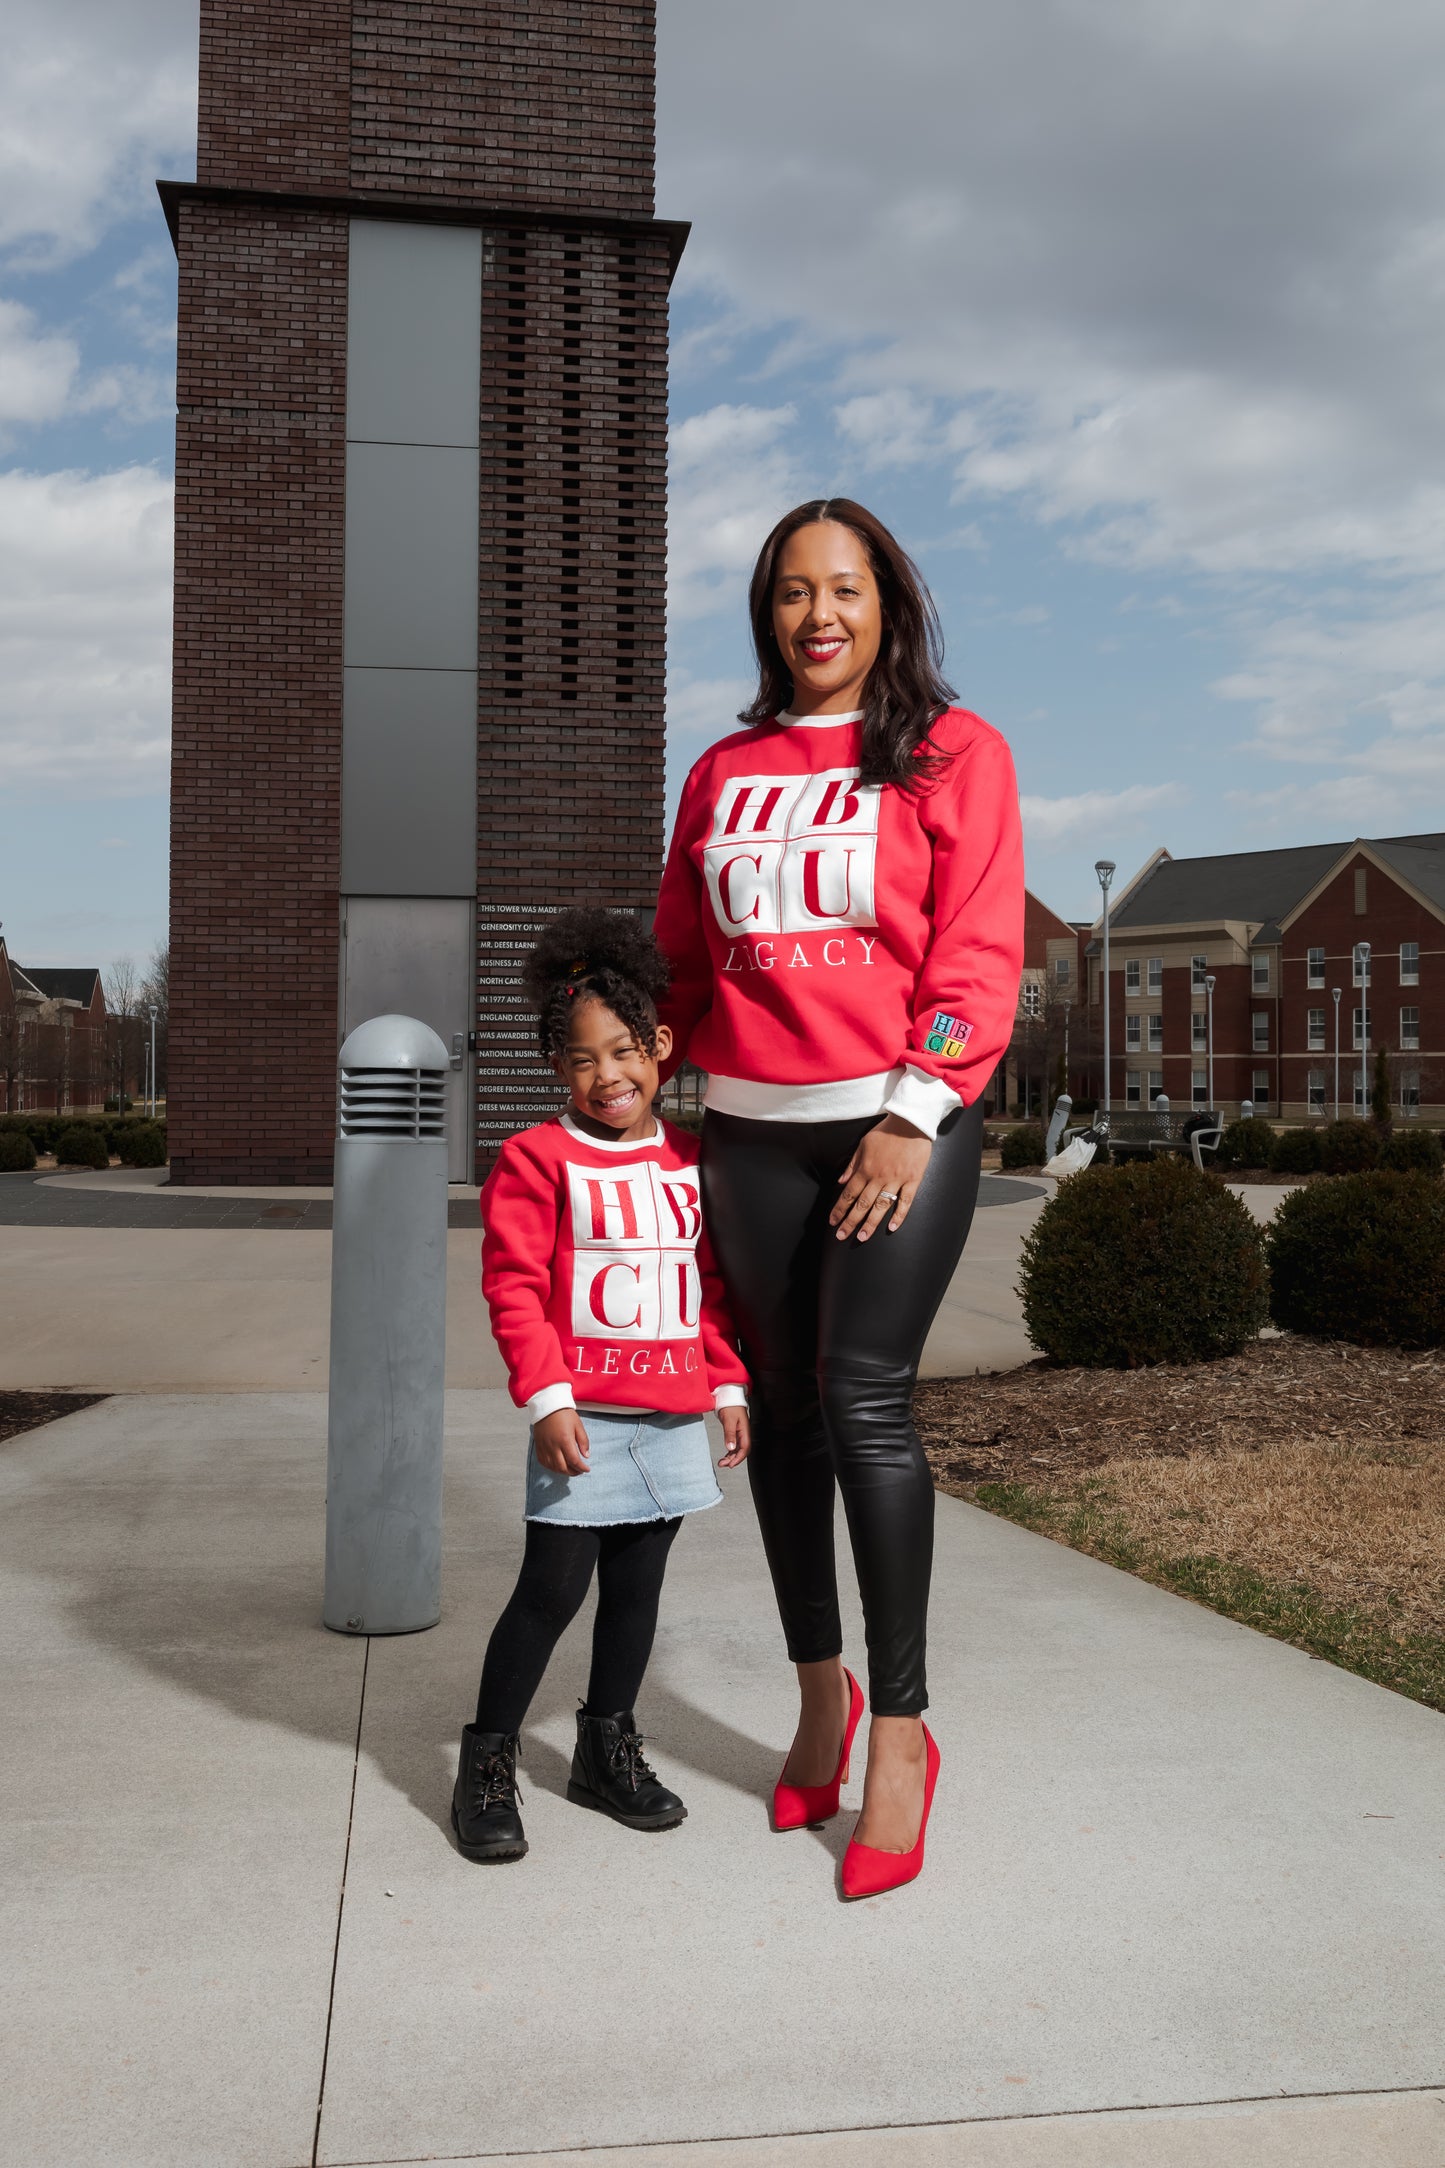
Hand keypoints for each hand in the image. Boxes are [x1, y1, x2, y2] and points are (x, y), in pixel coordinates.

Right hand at [533, 1409, 589, 1474]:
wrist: (548, 1405)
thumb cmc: (564, 1414)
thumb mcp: (578, 1425)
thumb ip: (583, 1441)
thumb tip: (586, 1456)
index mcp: (565, 1440)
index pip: (574, 1461)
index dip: (581, 1468)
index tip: (587, 1469)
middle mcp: (553, 1446)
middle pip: (562, 1467)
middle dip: (573, 1472)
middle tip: (579, 1471)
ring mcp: (544, 1447)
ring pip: (552, 1467)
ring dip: (562, 1471)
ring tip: (570, 1469)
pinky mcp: (538, 1446)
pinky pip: (543, 1462)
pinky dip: (551, 1467)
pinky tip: (557, 1465)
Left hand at [717, 1404, 750, 1466]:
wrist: (729, 1396)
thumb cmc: (730, 1406)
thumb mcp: (729, 1420)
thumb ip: (730, 1434)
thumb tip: (730, 1448)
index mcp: (745, 1431)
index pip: (745, 1448)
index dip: (739, 1458)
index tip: (731, 1464)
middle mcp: (744, 1433)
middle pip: (742, 1451)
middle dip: (733, 1459)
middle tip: (723, 1465)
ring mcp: (740, 1433)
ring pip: (737, 1449)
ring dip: (731, 1457)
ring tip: (722, 1462)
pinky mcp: (735, 1432)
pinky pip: (734, 1445)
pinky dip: (730, 1452)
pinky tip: (725, 1455)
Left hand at [830, 1114, 932, 1241]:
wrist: (911, 1122)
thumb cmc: (886, 1132)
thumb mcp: (863, 1144)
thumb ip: (852, 1165)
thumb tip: (840, 1181)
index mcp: (865, 1169)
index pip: (848, 1194)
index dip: (839, 1209)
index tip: (833, 1222)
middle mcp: (878, 1177)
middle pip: (862, 1204)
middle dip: (850, 1222)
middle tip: (842, 1236)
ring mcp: (897, 1180)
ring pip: (881, 1206)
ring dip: (871, 1224)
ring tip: (862, 1237)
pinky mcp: (913, 1180)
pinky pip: (905, 1201)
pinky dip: (899, 1215)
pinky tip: (891, 1228)